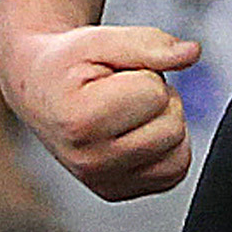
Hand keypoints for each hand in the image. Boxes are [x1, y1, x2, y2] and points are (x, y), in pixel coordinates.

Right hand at [2, 24, 199, 200]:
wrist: (39, 91)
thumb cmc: (66, 65)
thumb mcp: (98, 39)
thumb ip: (148, 43)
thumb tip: (192, 52)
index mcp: (80, 122)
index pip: (155, 94)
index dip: (143, 74)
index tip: (112, 76)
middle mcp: (90, 161)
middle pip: (172, 126)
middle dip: (156, 99)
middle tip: (122, 91)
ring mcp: (103, 183)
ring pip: (179, 152)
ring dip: (162, 124)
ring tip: (126, 111)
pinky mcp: (117, 193)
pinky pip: (174, 172)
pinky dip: (166, 149)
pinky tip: (135, 132)